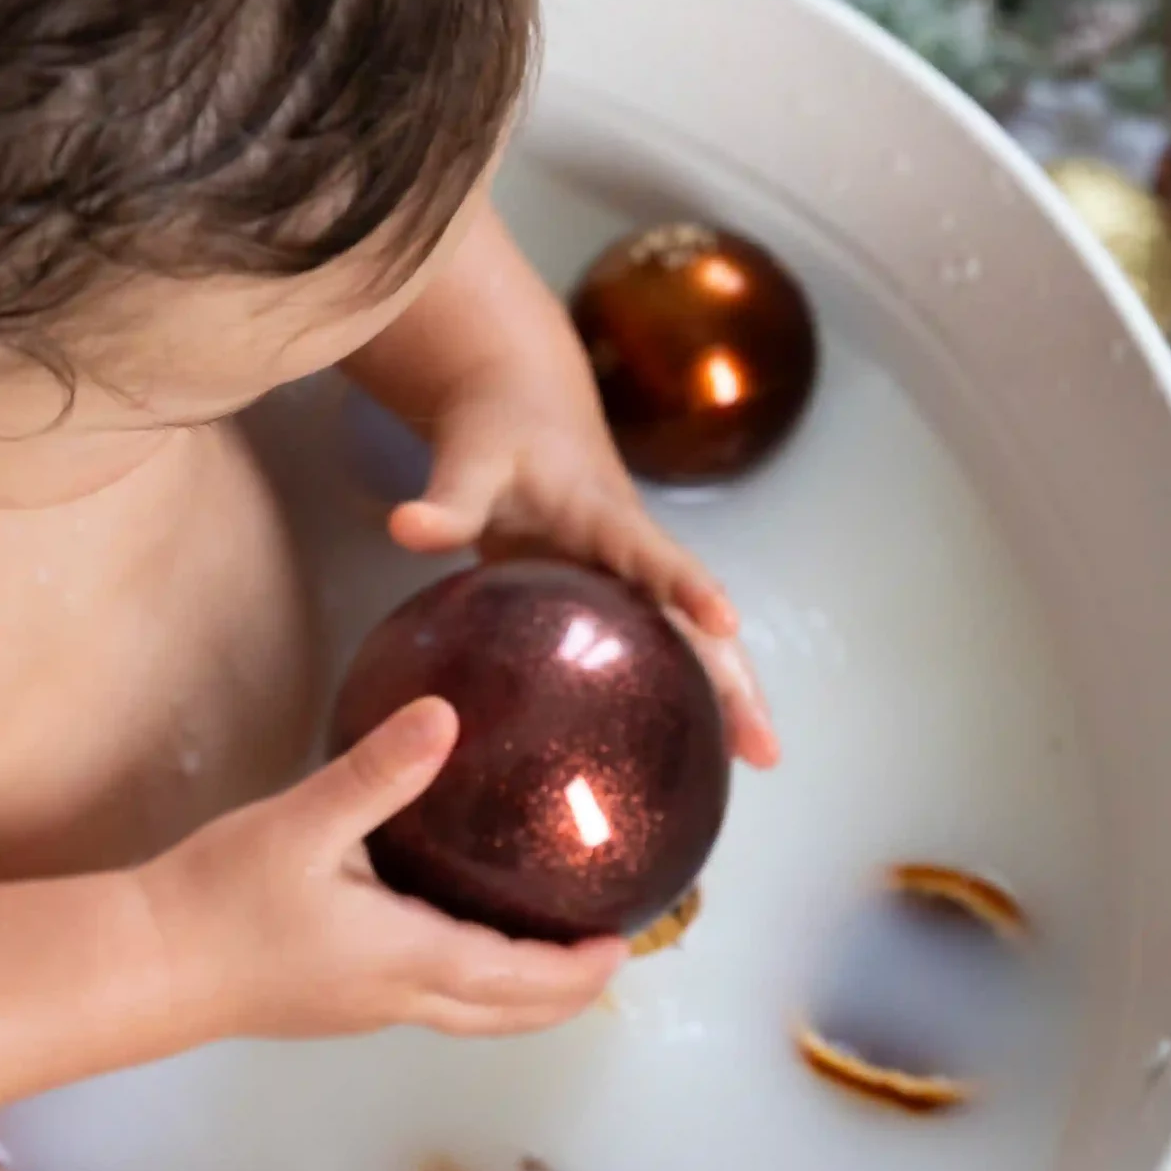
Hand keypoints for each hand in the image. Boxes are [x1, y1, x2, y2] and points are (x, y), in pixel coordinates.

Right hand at [139, 698, 622, 1040]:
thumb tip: (445, 715)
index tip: (623, 944)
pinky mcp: (333, 1002)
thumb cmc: (221, 898)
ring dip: (520, 996)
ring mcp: (363, 1008)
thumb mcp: (302, 823)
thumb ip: (377, 773)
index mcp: (403, 957)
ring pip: (467, 1016)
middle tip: (607, 957)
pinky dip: (473, 985)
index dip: (575, 971)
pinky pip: (429, 1002)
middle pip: (504, 1016)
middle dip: (563, 996)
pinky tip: (460, 939)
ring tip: (552, 954)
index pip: (515, 978)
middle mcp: (395, 996)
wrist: (146, 964)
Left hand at [389, 379, 776, 766]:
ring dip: (726, 693)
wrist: (520, 409)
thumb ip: (445, 500)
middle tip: (766, 747)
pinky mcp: (616, 599)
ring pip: (690, 640)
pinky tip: (687, 750)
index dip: (689, 587)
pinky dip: (683, 691)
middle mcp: (634, 552)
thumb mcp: (468, 461)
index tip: (726, 624)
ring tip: (758, 761)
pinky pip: (659, 648)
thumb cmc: (497, 436)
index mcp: (607, 517)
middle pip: (697, 618)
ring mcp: (631, 579)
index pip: (655, 554)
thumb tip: (405, 528)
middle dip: (734, 677)